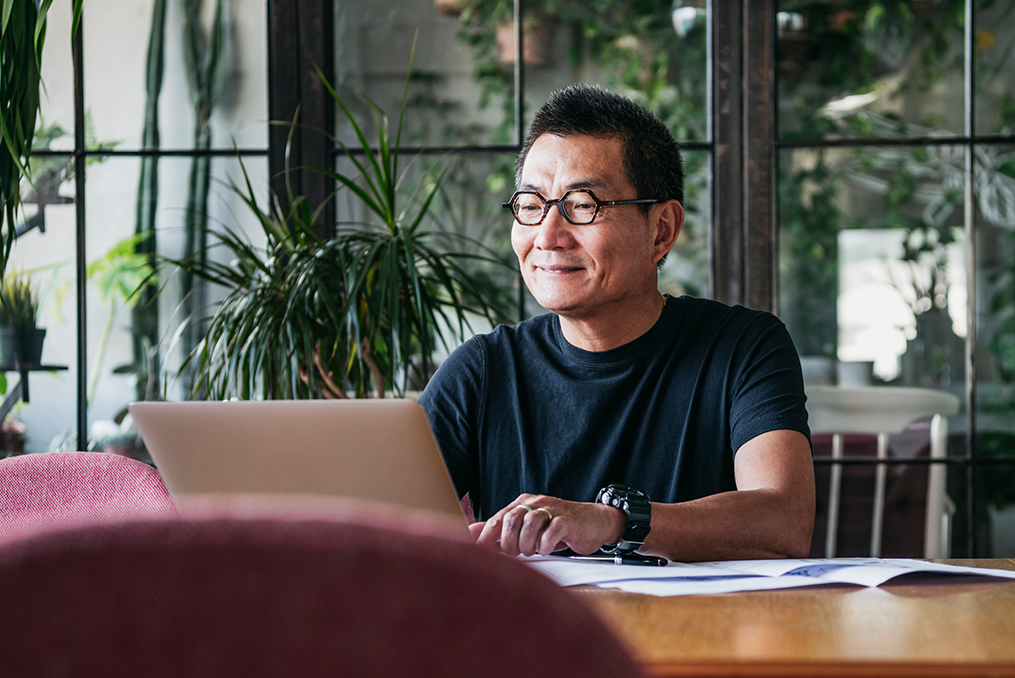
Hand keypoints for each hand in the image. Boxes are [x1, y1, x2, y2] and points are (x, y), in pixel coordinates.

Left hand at [471, 493, 625, 556]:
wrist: (594, 522)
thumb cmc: (559, 528)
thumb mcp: (528, 528)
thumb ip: (501, 529)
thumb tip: (472, 533)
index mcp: (522, 504)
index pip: (498, 518)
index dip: (488, 537)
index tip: (481, 553)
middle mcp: (535, 504)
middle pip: (512, 519)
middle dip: (510, 542)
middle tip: (516, 553)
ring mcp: (553, 510)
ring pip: (531, 523)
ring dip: (528, 544)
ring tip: (532, 551)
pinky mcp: (568, 520)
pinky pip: (552, 530)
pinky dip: (546, 543)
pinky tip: (547, 549)